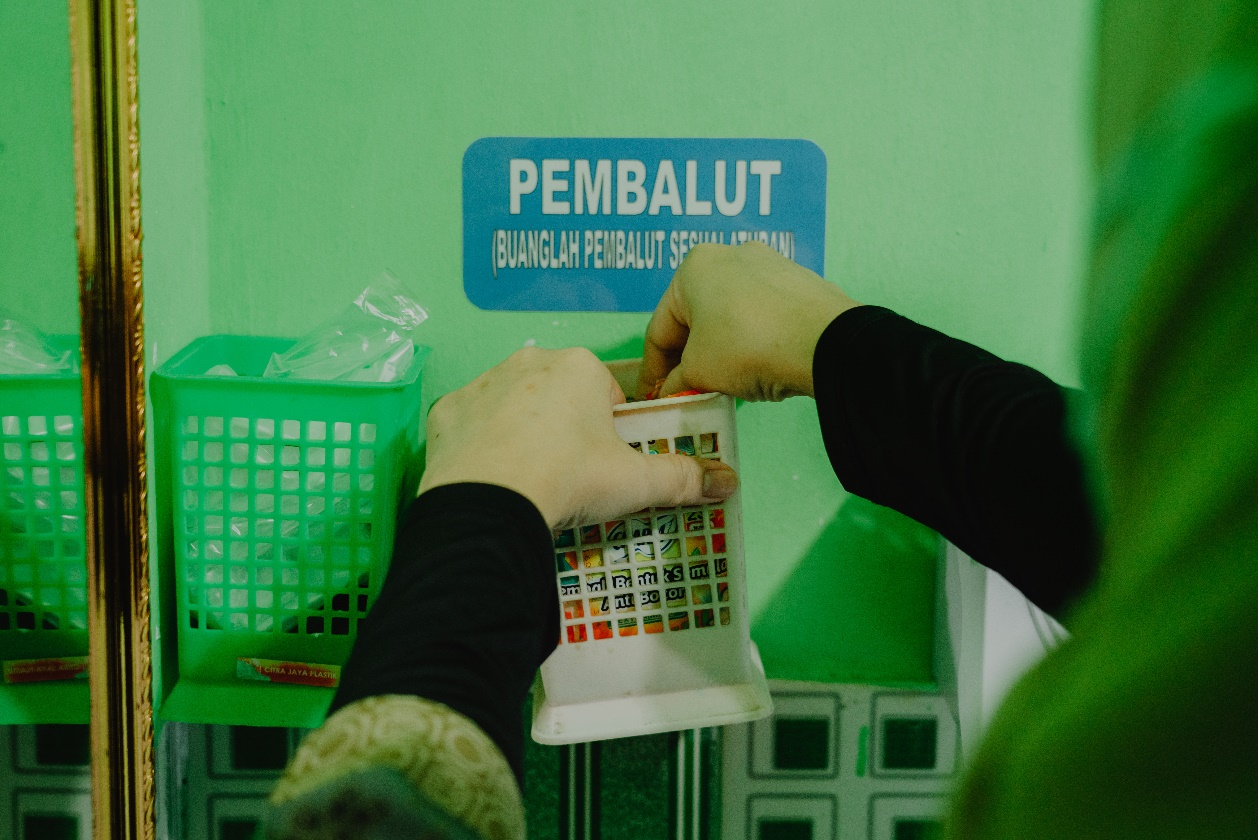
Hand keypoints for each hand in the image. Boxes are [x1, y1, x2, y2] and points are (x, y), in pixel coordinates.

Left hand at [419, 347, 738, 528]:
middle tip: (569, 475)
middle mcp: (529, 361)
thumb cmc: (568, 479)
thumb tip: (729, 481)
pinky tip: (490, 478)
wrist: (488, 505)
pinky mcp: (446, 411)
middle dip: (566, 427)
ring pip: (513, 404)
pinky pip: (472, 424)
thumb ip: (683, 478)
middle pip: (559, 393)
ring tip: (529, 480)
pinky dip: (481, 446)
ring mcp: (482, 384)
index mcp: (580, 366)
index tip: (606, 462)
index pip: (607, 391)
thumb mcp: (635, 482)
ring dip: (523, 432)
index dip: (611, 429)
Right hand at [638, 241, 860, 400]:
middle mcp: (730, 255)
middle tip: (687, 393)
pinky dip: (753, 342)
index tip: (654, 397)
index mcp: (693, 268)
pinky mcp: (800, 283)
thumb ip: (676, 383)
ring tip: (723, 386)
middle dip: (690, 359)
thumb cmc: (748, 347)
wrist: (825, 343)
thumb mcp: (699, 372)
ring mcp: (770, 265)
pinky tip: (758, 369)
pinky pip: (763, 317)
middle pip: (696, 319)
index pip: (660, 328)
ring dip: (721, 351)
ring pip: (731, 317)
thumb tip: (672, 393)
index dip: (653, 370)